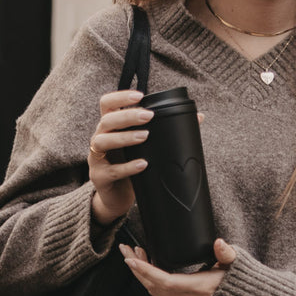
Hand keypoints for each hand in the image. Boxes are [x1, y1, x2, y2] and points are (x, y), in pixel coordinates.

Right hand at [88, 90, 153, 224]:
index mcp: (110, 128)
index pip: (107, 104)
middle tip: (149, 116)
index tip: (140, 96)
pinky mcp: (99, 177)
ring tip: (145, 136)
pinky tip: (143, 164)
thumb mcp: (145, 147)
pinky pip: (111, 170)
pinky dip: (128, 167)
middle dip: (127, 116)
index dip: (120, 97)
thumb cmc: (131, 166)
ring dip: (124, 137)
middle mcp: (99, 139)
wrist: (117, 199)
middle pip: (106, 120)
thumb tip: (199, 117)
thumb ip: (164, 131)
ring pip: (103, 141)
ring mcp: (96, 159)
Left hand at [120, 238, 235, 295]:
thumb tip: (219, 243)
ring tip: (136, 255)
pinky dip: (151, 282)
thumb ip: (226, 254)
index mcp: (199, 289)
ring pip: (155, 292)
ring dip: (142, 274)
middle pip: (153, 286)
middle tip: (126, 250)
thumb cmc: (241, 284)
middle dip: (137, 269)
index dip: (146, 271)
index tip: (131, 259)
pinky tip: (148, 268)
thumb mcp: (236, 267)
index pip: (165, 281)